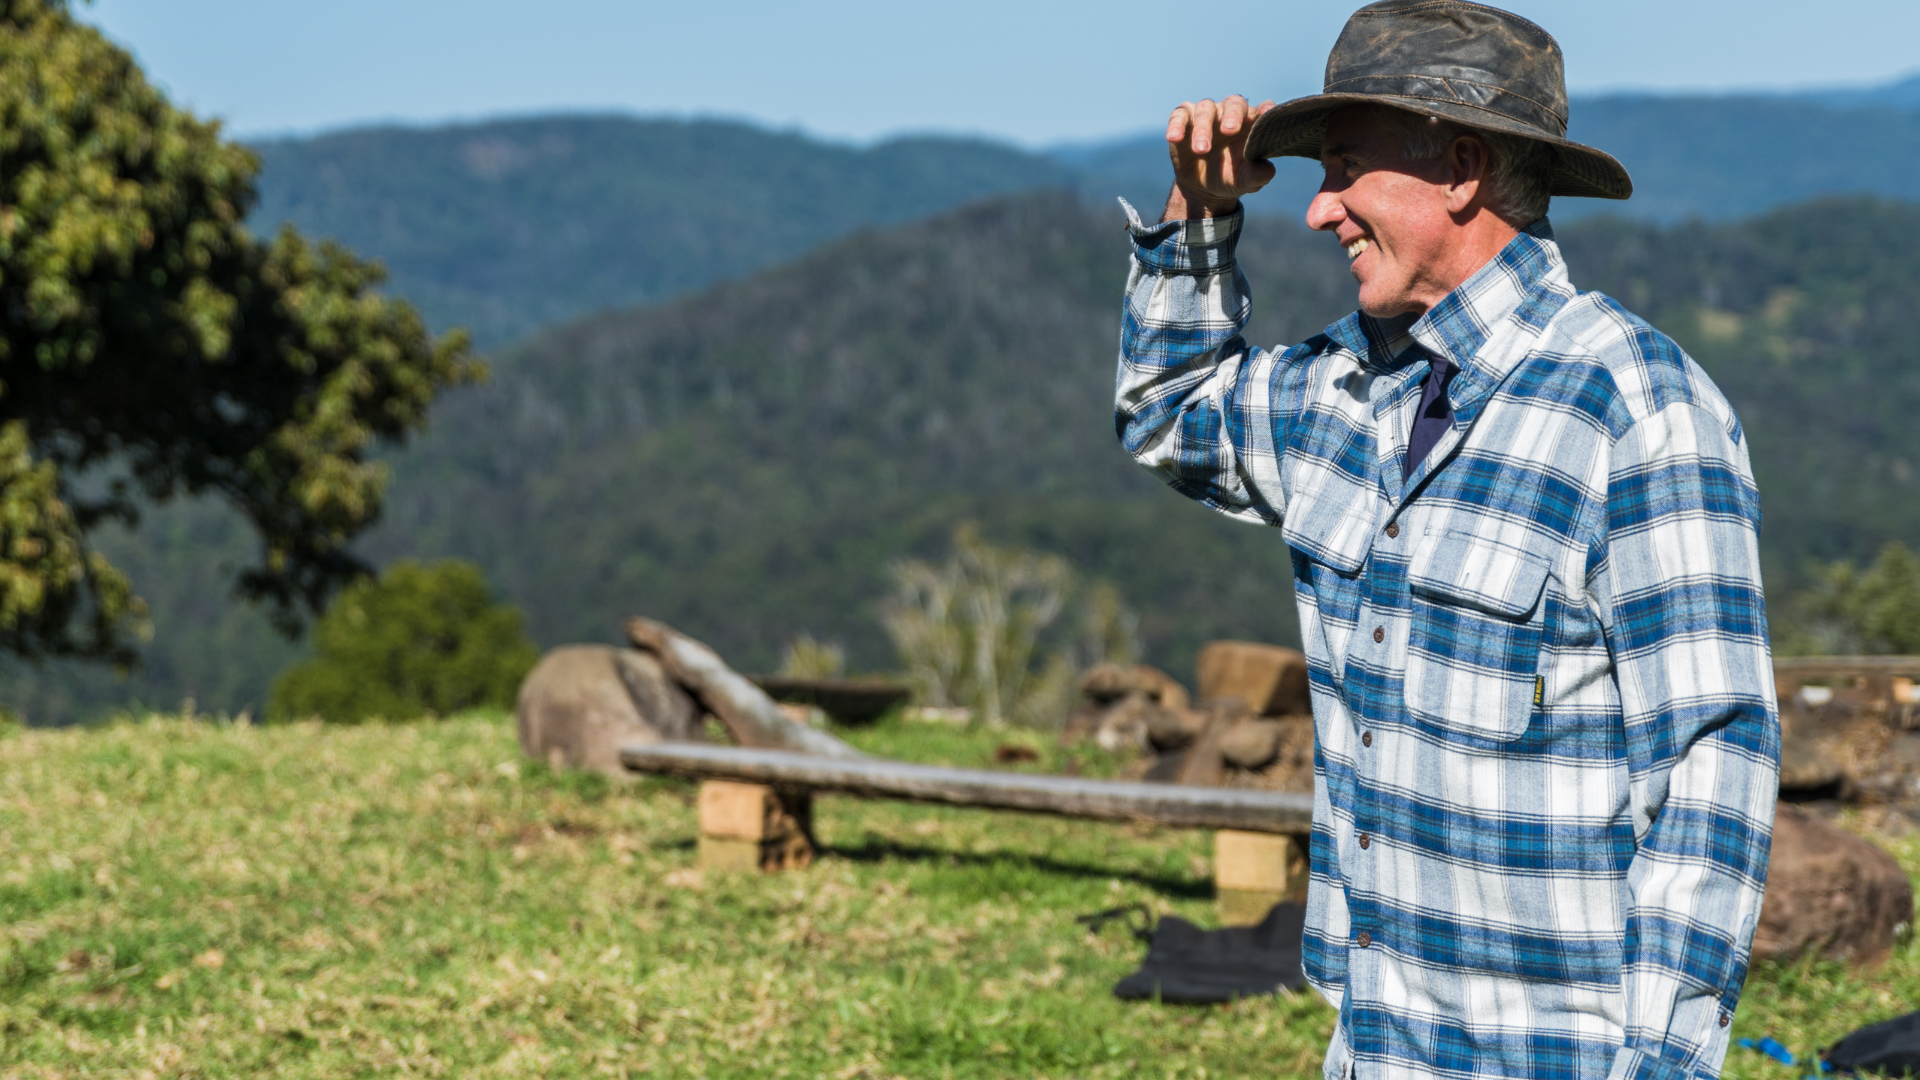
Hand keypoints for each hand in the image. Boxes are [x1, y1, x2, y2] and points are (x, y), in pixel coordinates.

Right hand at [1163, 95, 1277, 220]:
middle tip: (1228, 131)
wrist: (1203, 188)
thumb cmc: (1230, 178)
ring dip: (1203, 128)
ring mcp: (1207, 115)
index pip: (1262, 109)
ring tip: (1200, 150)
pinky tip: (1174, 138)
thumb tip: (1269, 171)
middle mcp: (1230, 113)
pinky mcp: (1184, 120)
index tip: (1266, 114)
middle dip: (1231, 115)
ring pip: (1205, 109)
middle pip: (1234, 103)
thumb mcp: (1245, 182)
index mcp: (1251, 124)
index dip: (1266, 109)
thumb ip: (1257, 176)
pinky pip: (1179, 115)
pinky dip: (1176, 125)